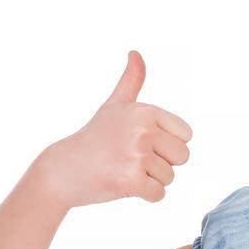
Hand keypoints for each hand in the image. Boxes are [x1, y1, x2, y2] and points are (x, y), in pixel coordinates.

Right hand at [31, 51, 192, 208]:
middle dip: (161, 163)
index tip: (140, 141)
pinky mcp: (131, 180)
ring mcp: (136, 155)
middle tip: (131, 158)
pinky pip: (159, 194)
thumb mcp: (114, 106)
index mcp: (145, 111)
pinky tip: (121, 184)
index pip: (186, 136)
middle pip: (182, 157)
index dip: (166, 144)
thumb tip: (136, 53)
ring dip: (149, 179)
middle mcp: (142, 130)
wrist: (62, 169)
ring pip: (170, 177)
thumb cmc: (94, 138)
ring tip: (122, 168)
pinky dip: (144, 195)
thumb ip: (131, 81)